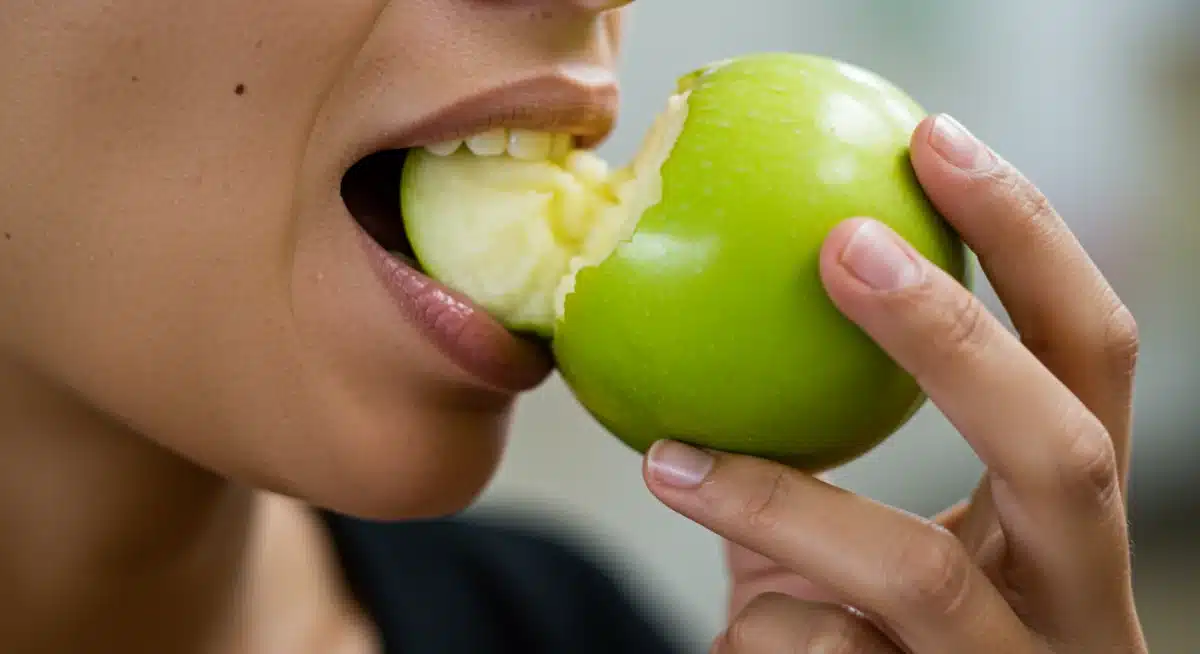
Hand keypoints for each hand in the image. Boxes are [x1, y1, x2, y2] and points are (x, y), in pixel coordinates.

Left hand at [643, 114, 1145, 652]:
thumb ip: (810, 451)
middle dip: (955, 336)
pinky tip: (733, 639)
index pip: (1089, 355)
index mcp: (1070, 521)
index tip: (932, 139)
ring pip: (918, 571)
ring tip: (671, 465)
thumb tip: (707, 310)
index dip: (1031, 242)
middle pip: (1062, 449)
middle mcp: (1082, 598)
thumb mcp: (853, 548)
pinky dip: (759, 631)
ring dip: (779, 507)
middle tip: (841, 243)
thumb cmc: (860, 638)